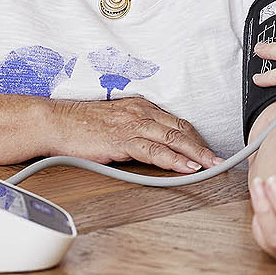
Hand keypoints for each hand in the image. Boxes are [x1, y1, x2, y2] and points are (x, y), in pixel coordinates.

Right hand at [55, 96, 221, 172]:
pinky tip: (186, 167)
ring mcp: (132, 125)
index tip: (207, 150)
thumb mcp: (114, 122)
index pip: (176, 122)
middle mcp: (140, 112)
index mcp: (140, 107)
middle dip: (203, 146)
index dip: (195, 138)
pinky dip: (174, 160)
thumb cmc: (80, 125)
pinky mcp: (122, 139)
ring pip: (173, 138)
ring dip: (196, 154)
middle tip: (220, 160)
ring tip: (211, 166)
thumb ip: (135, 131)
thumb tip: (152, 147)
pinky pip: (155, 150)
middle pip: (180, 129)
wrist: (56, 122)